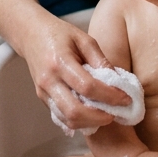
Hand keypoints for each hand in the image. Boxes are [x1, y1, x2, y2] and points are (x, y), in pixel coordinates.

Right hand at [22, 16, 132, 130]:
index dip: (110, 96)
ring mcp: (43, 92)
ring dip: (90, 123)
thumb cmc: (60, 34)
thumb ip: (100, 60)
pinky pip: (61, 117)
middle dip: (99, 117)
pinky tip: (92, 114)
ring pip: (67, 120)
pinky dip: (79, 121)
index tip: (126, 98)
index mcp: (59, 62)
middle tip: (116, 113)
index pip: (88, 87)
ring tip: (106, 115)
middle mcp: (48, 80)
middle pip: (75, 111)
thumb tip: (119, 82)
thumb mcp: (84, 39)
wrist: (31, 35)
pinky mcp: (42, 99)